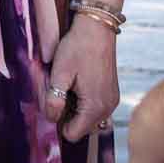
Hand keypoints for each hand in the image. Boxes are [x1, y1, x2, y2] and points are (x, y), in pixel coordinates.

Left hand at [46, 14, 119, 141]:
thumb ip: (54, 99)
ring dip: (76, 110)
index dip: (58, 122)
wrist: (97, 28)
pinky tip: (77, 85)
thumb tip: (51, 118)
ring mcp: (112, 100)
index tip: (52, 104)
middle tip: (59, 93)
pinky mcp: (112, 93)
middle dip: (67, 117)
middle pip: (82, 128)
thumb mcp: (60, 73)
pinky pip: (96, 109)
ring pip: (89, 120)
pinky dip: (85, 103)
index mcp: (95, 106)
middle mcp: (108, 108)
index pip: (73, 134)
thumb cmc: (78, 48)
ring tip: (68, 88)